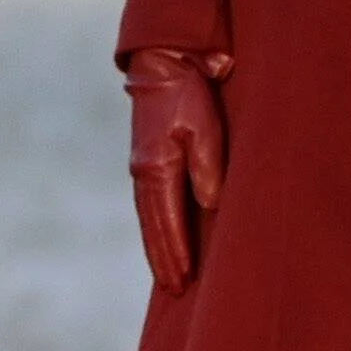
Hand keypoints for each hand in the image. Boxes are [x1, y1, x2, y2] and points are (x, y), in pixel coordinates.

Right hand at [125, 49, 226, 293]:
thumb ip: (208, 168)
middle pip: (153, 226)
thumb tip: (209, 205)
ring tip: (167, 274)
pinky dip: (155, 225)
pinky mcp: (145, 157)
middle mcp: (143, 171)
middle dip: (164, 259)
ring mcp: (141, 165)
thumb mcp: (206, 128)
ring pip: (148, 217)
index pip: (167, 222)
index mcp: (156, 167)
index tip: (185, 280)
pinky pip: (149, 202)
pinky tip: (162, 236)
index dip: (176, 252)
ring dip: (157, 246)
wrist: (162, 60)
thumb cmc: (188, 92)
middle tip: (175, 289)